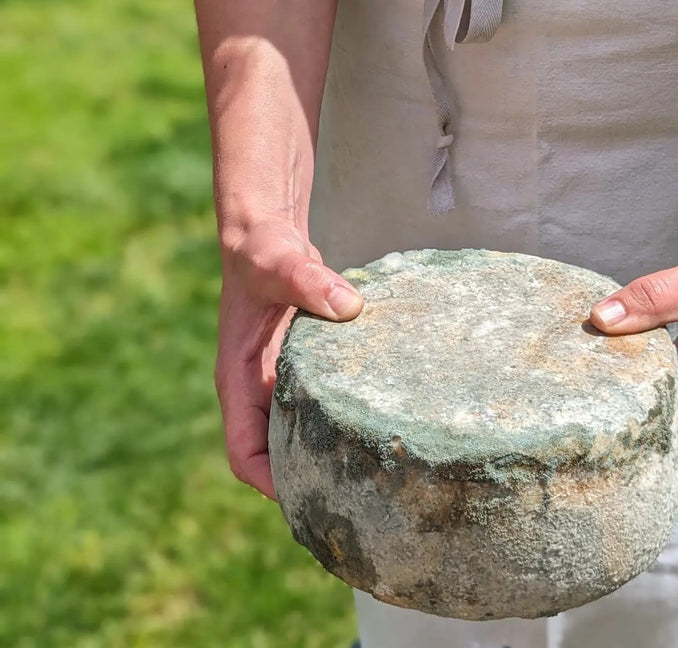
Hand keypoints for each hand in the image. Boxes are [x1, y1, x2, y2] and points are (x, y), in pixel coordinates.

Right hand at [215, 216, 362, 498]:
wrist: (267, 236)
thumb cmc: (261, 251)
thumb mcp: (279, 264)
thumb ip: (307, 281)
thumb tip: (349, 307)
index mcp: (239, 380)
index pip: (244, 453)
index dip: (270, 482)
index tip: (310, 499)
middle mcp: (256, 389)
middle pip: (274, 455)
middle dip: (306, 480)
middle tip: (359, 499)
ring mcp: (278, 381)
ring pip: (297, 435)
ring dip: (325, 455)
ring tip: (376, 476)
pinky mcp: (301, 368)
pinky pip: (317, 407)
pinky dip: (339, 421)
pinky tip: (379, 426)